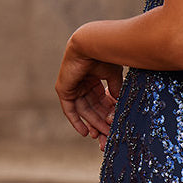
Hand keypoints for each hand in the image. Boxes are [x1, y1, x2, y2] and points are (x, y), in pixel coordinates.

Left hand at [55, 35, 121, 150]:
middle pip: (92, 108)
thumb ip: (115, 89)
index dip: (108, 114)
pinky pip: (70, 110)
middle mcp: (82, 84)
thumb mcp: (114, 75)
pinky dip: (76, 121)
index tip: (114, 127)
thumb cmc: (105, 55)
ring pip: (83, 111)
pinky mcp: (64, 90)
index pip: (101, 101)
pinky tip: (86, 133)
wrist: (92, 44)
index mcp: (94, 79)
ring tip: (101, 137)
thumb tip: (119, 102)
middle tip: (108, 137)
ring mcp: (73, 87)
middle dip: (101, 123)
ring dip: (92, 124)